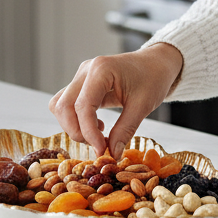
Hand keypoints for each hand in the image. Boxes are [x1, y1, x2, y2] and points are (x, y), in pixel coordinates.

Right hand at [48, 43, 182, 157]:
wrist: (157, 63)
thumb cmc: (153, 78)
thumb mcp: (143, 106)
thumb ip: (125, 130)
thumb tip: (112, 154)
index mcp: (101, 70)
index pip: (82, 106)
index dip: (88, 132)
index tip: (102, 150)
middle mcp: (86, 70)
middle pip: (63, 106)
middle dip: (77, 131)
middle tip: (99, 145)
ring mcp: (82, 76)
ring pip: (60, 106)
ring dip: (74, 126)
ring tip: (98, 135)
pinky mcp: (82, 83)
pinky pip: (68, 104)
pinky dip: (77, 119)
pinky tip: (98, 125)